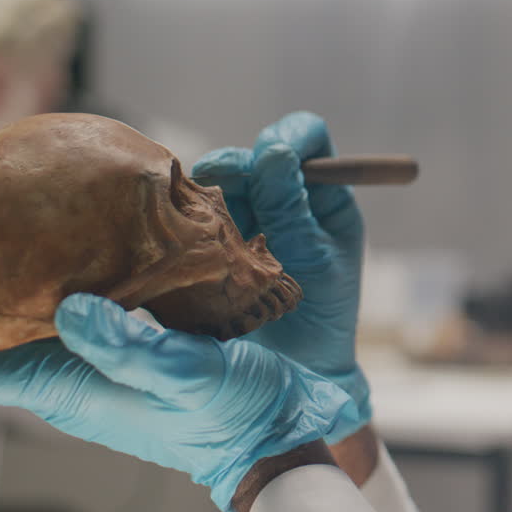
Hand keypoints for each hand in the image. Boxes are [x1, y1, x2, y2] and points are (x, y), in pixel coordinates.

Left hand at [0, 293, 358, 511]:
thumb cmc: (240, 416)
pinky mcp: (135, 326)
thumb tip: (71, 308)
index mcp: (69, 382)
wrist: (287, 427)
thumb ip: (134, 350)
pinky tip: (51, 232)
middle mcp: (73, 360)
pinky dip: (48, 264)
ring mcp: (101, 343)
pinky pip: (72, 291)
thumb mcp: (191, 384)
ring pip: (19, 307)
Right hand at [191, 113, 368, 440]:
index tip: (268, 156)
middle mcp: (284, 200)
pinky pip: (194, 218)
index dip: (287, 136)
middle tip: (224, 202)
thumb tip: (273, 153)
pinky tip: (187, 247)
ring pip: (217, 185)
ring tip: (210, 238)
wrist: (295, 374)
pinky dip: (188, 225)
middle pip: (251, 157)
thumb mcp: (315, 261)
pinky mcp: (214, 244)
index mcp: (323, 196)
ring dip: (209, 201)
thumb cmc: (321, 320)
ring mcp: (247, 220)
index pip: (308, 138)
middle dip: (236, 172)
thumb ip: (292, 208)